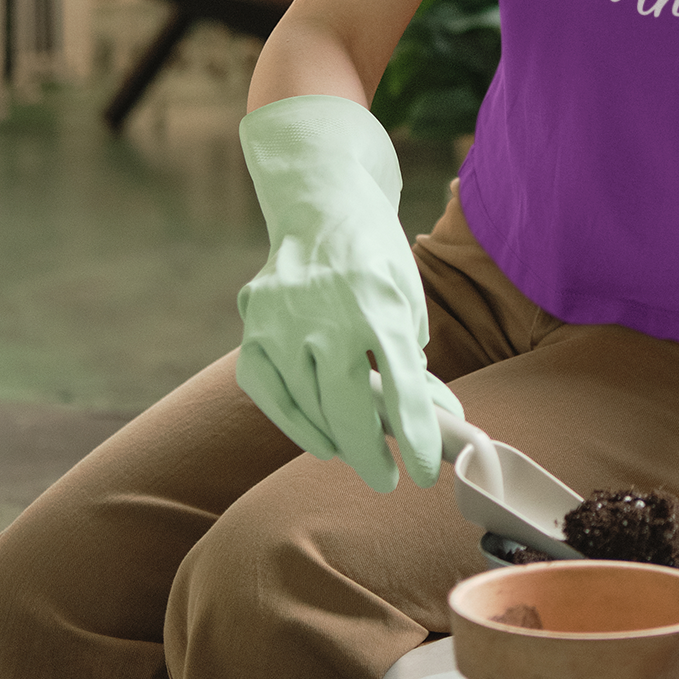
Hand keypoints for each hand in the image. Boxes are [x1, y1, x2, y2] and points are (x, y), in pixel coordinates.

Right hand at [237, 94, 463, 490]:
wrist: (319, 199)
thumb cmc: (375, 255)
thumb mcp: (408, 298)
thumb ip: (412, 360)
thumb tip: (426, 422)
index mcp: (377, 300)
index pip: (400, 385)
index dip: (415, 435)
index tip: (424, 472)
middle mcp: (325, 312)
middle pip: (347, 407)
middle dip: (370, 454)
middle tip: (386, 480)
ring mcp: (280, 319)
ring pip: (307, 406)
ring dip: (336, 440)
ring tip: (358, 453)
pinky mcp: (252, 325)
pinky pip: (269, 393)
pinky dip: (293, 422)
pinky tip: (319, 437)